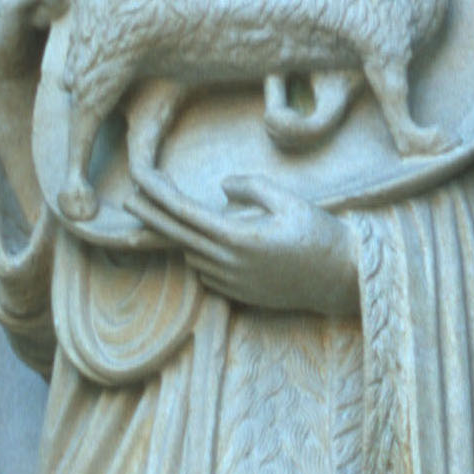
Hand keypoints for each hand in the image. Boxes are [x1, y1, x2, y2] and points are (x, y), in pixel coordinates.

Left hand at [129, 171, 359, 318]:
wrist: (343, 280)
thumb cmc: (321, 236)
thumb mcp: (290, 202)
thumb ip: (253, 188)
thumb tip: (224, 187)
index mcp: (238, 238)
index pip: (185, 212)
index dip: (158, 193)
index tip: (140, 178)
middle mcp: (229, 264)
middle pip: (177, 236)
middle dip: (151, 216)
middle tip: (130, 199)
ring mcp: (234, 283)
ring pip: (192, 255)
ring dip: (181, 235)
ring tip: (171, 216)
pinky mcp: (241, 295)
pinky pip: (207, 273)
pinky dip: (200, 255)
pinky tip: (205, 244)